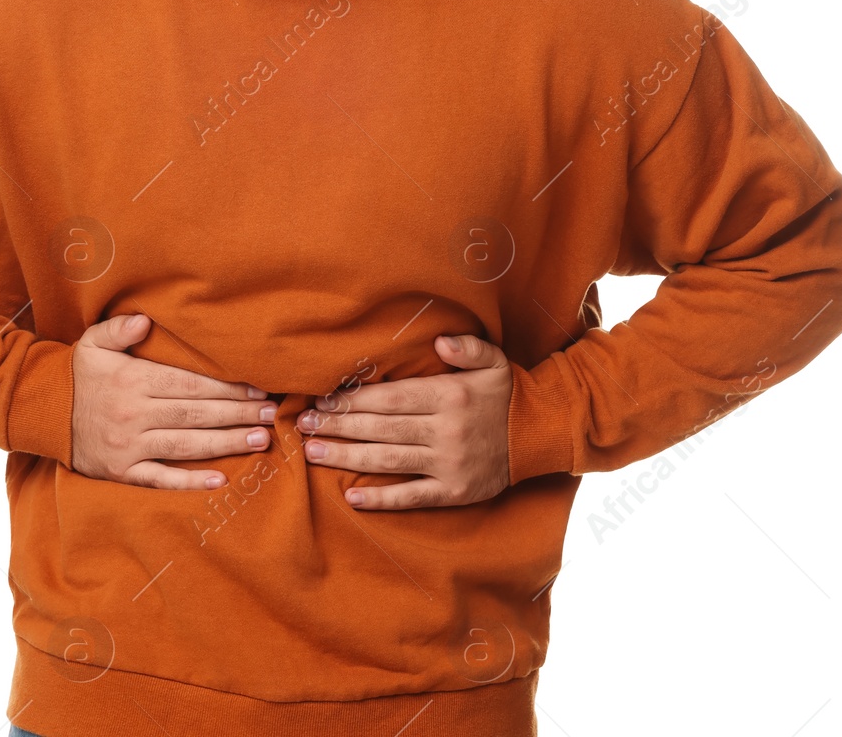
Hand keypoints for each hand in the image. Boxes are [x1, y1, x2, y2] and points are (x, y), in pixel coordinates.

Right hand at [70, 313, 275, 488]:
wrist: (42, 413)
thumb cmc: (77, 374)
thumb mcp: (92, 343)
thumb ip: (119, 329)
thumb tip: (145, 321)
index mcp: (132, 381)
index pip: (189, 384)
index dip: (225, 388)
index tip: (256, 389)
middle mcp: (133, 414)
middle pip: (195, 415)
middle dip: (237, 415)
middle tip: (271, 415)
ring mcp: (128, 446)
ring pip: (186, 445)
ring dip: (226, 444)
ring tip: (260, 441)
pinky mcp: (122, 472)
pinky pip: (161, 479)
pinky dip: (191, 482)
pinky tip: (220, 480)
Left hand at [296, 333, 512, 509]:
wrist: (539, 434)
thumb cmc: (506, 393)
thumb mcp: (493, 360)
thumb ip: (466, 348)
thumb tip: (438, 342)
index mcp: (448, 396)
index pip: (390, 399)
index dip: (353, 400)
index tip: (322, 400)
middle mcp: (445, 431)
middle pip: (380, 429)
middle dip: (338, 426)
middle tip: (302, 426)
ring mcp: (448, 464)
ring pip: (388, 461)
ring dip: (346, 457)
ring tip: (312, 453)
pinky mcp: (453, 492)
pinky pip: (411, 496)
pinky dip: (381, 499)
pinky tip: (351, 497)